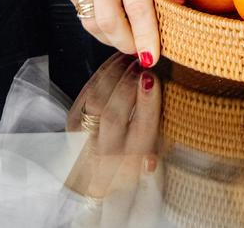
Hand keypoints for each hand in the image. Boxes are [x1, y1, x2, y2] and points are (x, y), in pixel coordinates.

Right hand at [36, 0, 179, 64]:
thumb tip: (177, 0)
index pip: (137, 8)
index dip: (146, 36)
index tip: (153, 55)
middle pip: (110, 25)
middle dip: (128, 45)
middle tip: (143, 49)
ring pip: (92, 24)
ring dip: (112, 38)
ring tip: (129, 36)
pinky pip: (81, 12)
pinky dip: (98, 21)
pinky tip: (112, 15)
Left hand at [65, 56, 161, 204]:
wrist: (88, 184)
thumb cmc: (128, 170)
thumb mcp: (149, 163)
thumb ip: (161, 139)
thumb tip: (172, 105)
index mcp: (129, 165)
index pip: (140, 131)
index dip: (146, 102)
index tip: (153, 79)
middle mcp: (104, 154)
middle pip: (114, 115)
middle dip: (129, 84)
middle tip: (143, 63)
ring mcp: (83, 139)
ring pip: (97, 101)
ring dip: (115, 75)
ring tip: (131, 59)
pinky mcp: (71, 124)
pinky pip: (86, 93)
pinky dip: (102, 74)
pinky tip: (117, 63)